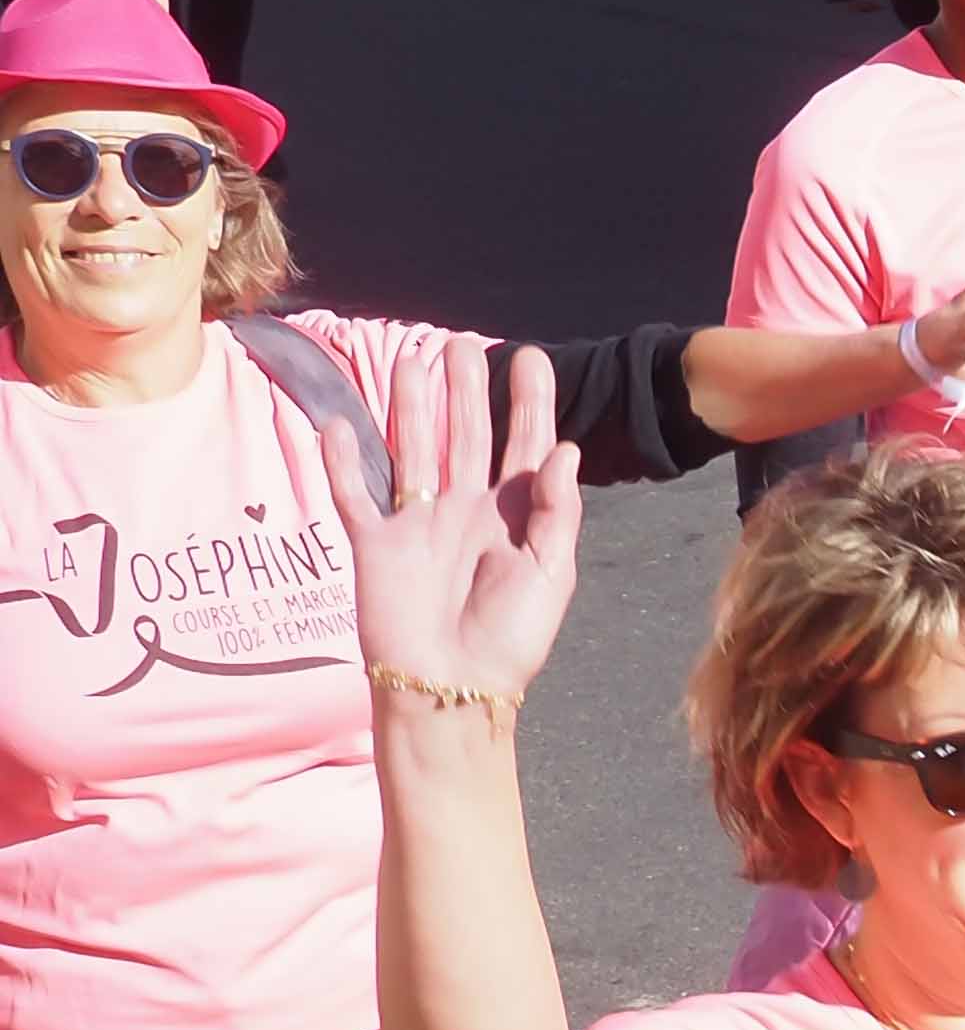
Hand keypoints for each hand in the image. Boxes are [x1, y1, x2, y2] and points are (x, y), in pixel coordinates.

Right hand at [335, 343, 582, 718]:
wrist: (454, 686)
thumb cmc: (511, 639)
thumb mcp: (549, 574)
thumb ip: (555, 511)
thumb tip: (564, 449)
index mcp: (513, 518)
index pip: (523, 446)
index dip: (527, 403)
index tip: (530, 356)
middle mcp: (465, 512)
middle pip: (466, 436)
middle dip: (466, 390)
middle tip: (463, 343)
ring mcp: (418, 525)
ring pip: (413, 449)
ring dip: (409, 407)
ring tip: (409, 359)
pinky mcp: (376, 545)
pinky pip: (354, 494)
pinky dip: (340, 461)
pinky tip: (334, 423)